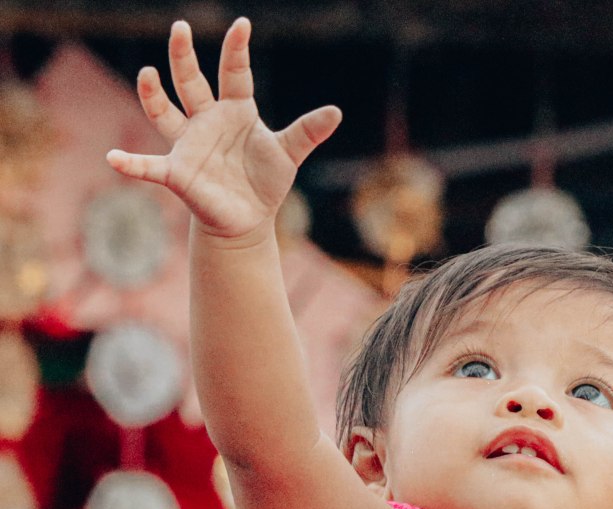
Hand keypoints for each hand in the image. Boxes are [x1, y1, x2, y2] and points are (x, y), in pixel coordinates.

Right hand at [107, 18, 341, 241]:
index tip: (242, 25)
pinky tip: (114, 159)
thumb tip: (336, 112)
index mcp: (235, 110)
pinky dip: (131, 165)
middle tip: (180, 28)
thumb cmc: (265, 180)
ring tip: (147, 74)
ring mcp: (188, 144)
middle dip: (184, 56)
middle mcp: (206, 120)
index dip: (237, 50)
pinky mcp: (178, 172)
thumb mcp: (289, 153)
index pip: (235, 73)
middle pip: (191, 82)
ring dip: (153, 94)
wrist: (248, 217)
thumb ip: (308, 132)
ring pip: (164, 112)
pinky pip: (149, 167)